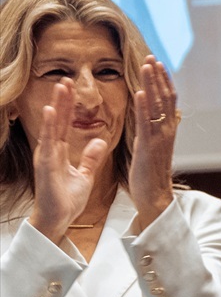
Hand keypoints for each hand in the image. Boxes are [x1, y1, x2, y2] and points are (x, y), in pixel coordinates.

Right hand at [25, 82, 110, 242]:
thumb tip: (99, 140)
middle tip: (66, 78)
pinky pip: (49, 143)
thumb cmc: (67, 199)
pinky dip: (50, 126)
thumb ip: (90, 157)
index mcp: (59, 151)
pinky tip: (52, 111)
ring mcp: (47, 157)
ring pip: (52, 126)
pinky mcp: (46, 165)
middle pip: (57, 120)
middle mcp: (51, 151)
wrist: (58, 218)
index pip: (64, 123)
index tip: (72, 88)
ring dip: (56, 106)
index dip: (68, 106)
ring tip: (60, 86)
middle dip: (62, 100)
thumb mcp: (85, 174)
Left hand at [128, 56, 178, 233]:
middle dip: (158, 76)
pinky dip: (145, 106)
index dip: (163, 80)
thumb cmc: (150, 174)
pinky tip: (142, 92)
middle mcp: (167, 130)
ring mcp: (159, 137)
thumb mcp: (153, 147)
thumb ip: (153, 130)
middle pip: (165, 96)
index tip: (156, 64)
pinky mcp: (148, 145)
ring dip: (152, 84)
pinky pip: (147, 122)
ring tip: (147, 66)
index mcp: (168, 129)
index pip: (168, 99)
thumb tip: (153, 117)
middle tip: (151, 57)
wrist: (155, 195)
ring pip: (158, 105)